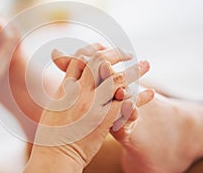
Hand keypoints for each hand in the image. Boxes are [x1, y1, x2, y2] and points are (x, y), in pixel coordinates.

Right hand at [25, 46, 151, 171]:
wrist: (55, 155)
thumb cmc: (51, 134)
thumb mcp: (53, 106)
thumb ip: (65, 90)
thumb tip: (70, 79)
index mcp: (65, 86)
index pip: (80, 58)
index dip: (93, 49)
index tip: (103, 47)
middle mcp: (78, 91)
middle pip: (100, 61)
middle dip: (116, 53)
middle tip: (128, 53)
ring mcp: (92, 104)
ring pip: (117, 79)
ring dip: (134, 70)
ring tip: (146, 64)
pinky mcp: (104, 119)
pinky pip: (126, 102)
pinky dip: (140, 97)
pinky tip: (150, 93)